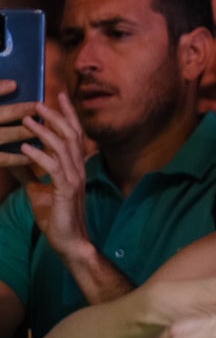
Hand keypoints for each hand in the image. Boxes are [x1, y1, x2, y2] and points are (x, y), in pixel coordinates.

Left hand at [16, 96, 93, 260]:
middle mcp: (78, 169)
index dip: (68, 115)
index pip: (74, 135)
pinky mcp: (66, 191)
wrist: (69, 241)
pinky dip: (39, 156)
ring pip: (63, 148)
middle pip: (71, 135)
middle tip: (40, 102)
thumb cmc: (56, 217)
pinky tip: (25, 148)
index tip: (59, 97)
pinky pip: (53, 168)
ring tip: (28, 120)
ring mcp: (74, 179)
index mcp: (74, 168)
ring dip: (44, 132)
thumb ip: (29, 173)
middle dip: (56, 116)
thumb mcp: (37, 191)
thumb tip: (14, 160)